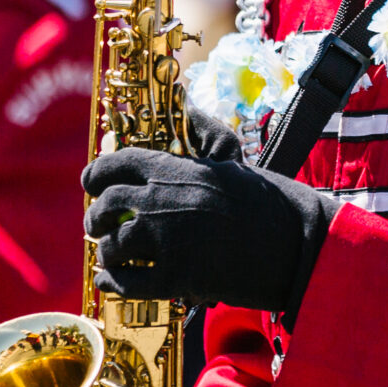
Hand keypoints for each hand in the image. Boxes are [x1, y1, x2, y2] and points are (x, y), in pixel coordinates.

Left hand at [83, 147, 335, 318]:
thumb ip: (203, 135)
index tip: (91, 184)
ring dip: (108, 252)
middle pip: (105, 206)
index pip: (114, 164)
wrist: (295, 242)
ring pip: (111, 246)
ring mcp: (165, 240)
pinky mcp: (174, 278)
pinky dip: (113, 282)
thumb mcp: (232, 161)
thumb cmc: (268, 201)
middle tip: (100, 227)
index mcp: (174, 169)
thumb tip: (188, 104)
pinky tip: (113, 281)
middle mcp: (161, 201)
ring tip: (113, 256)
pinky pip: (125, 282)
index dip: (95, 175)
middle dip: (96, 218)